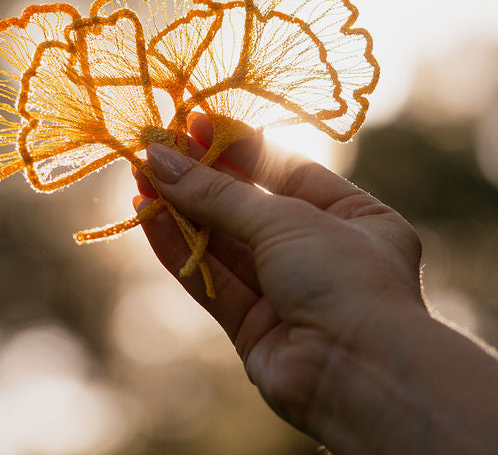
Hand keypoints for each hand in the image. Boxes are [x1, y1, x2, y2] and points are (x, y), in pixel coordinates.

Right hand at [133, 114, 425, 432]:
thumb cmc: (344, 278)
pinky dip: (177, 249)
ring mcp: (288, 293)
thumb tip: (160, 158)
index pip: (285, 169)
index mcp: (356, 218)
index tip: (192, 123)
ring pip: (224, 243)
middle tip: (153, 148)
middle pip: (248, 206)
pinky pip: (211, 279)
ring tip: (138, 177)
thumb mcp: (285, 219)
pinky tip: (146, 217)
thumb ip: (218, 192)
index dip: (237, 146)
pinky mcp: (255, 328)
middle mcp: (322, 253)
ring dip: (180, 211)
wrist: (359, 375)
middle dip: (200, 178)